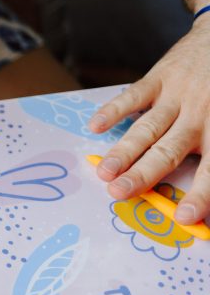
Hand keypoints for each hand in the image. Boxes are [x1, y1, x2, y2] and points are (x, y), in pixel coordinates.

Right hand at [88, 17, 209, 223]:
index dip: (201, 194)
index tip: (184, 217)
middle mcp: (199, 114)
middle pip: (167, 151)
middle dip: (142, 175)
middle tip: (119, 194)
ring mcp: (177, 95)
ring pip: (147, 129)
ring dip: (123, 151)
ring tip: (104, 172)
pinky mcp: (159, 78)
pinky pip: (133, 95)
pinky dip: (114, 109)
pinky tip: (95, 125)